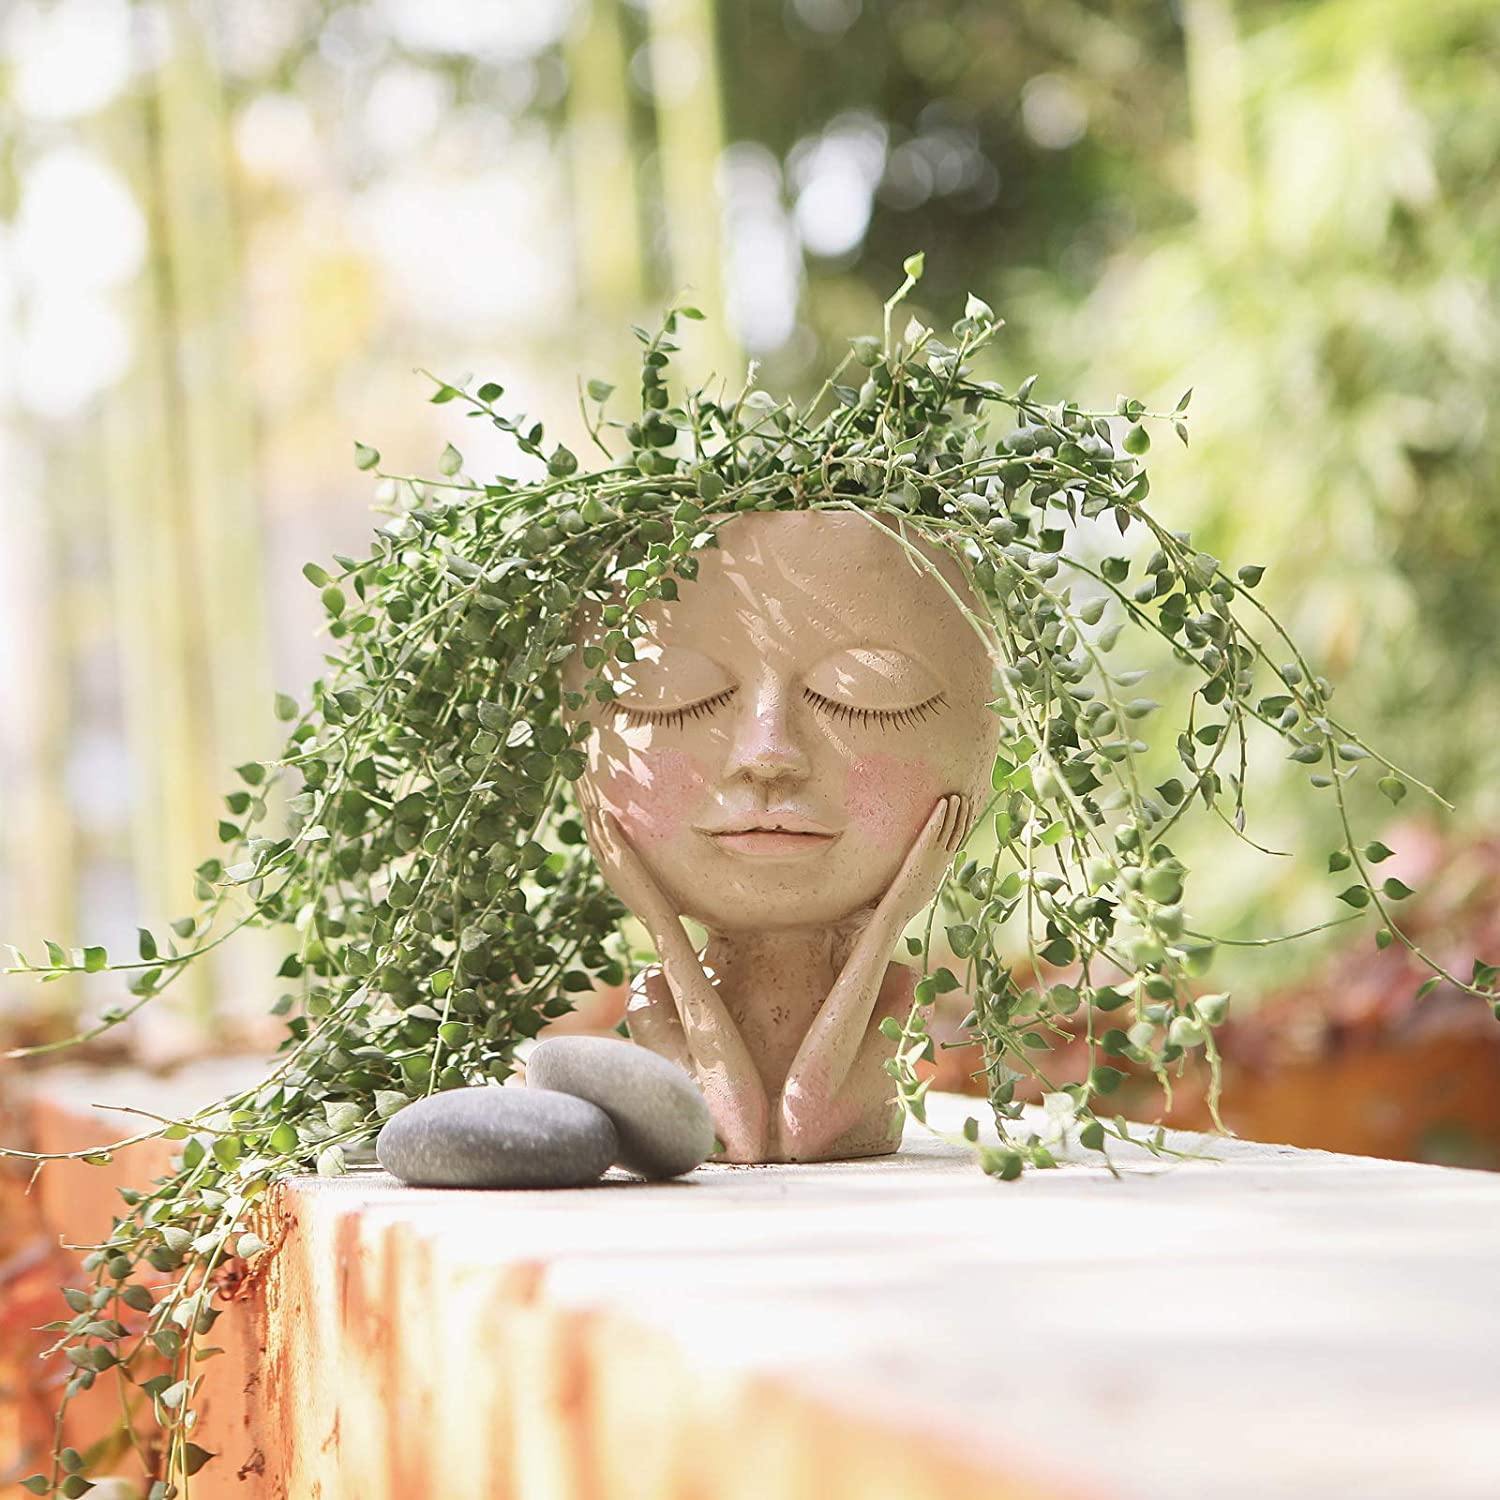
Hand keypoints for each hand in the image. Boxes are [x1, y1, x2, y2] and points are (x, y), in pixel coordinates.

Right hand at [577, 785, 676, 934]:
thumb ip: (637, 880)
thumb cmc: (653, 908)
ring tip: (590, 803)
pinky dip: (606, 824)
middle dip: (588, 821)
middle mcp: (606, 867)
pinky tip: (604, 812)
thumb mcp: (640, 891)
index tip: (589, 819)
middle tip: (584, 805)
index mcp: (610, 873)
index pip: (597, 848)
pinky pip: (611, 837)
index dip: (592, 833)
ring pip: (598, 836)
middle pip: (592, 839)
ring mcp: (612, 863)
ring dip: (593, 819)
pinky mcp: (622, 859)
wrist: (654, 916)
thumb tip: (642, 877)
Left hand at [872, 793, 973, 933]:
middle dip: (963, 815)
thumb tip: (926, 870)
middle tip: (967, 798)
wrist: (896, 914)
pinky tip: (942, 802)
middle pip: (956, 833)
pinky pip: (932, 831)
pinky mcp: (920, 853)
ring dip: (953, 811)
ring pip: (948, 829)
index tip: (968, 813)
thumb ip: (926, 874)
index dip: (964, 826)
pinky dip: (939, 816)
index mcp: (942, 868)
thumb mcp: (921, 887)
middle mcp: (941, 861)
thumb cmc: (904, 904)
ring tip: (956, 795)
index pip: (957, 842)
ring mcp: (932, 857)